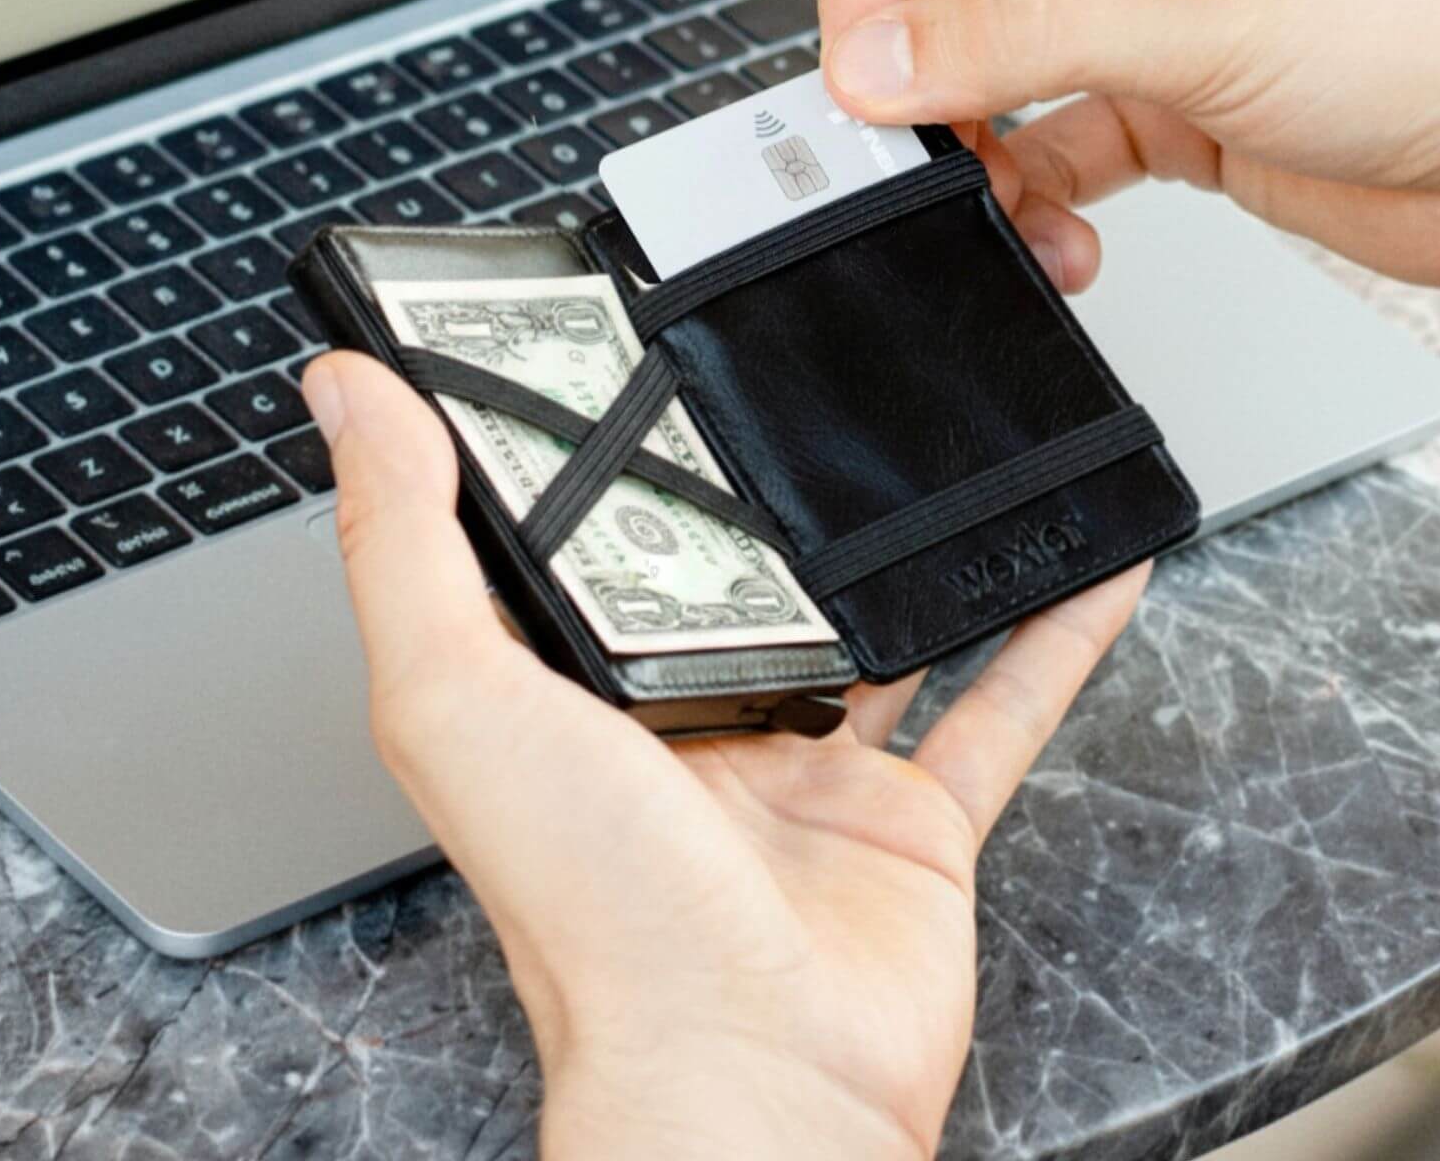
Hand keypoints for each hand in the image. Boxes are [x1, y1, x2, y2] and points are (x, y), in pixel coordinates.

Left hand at [302, 352, 1146, 1160]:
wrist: (756, 1083)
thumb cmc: (597, 916)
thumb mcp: (460, 697)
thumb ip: (406, 542)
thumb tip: (346, 397)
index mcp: (586, 698)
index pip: (603, 547)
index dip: (620, 456)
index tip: (644, 357)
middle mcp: (700, 733)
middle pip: (756, 585)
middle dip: (784, 499)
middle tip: (820, 386)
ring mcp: (813, 778)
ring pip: (889, 634)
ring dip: (925, 555)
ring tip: (957, 458)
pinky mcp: (913, 826)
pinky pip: (1002, 708)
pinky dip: (1053, 637)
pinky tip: (1092, 566)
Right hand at [819, 0, 1439, 328]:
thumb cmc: (1426, 36)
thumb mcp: (1198, 22)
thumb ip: (1020, 38)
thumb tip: (877, 57)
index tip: (854, 75)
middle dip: (928, 82)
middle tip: (907, 152)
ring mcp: (1143, 16)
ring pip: (997, 79)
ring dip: (983, 155)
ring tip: (1000, 207)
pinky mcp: (1162, 103)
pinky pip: (1053, 147)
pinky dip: (1039, 201)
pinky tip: (1063, 238)